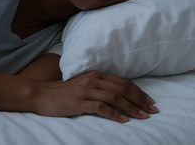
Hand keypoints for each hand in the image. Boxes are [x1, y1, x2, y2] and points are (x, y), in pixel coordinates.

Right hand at [34, 71, 157, 121]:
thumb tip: (121, 95)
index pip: (123, 82)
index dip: (138, 91)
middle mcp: (93, 80)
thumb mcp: (84, 85)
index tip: (150, 101)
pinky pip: (100, 107)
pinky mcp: (79, 102)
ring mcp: (86, 91)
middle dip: (139, 100)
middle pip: (122, 89)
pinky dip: (114, 114)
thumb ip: (100, 87)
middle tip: (152, 110)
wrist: (41, 95)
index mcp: (96, 74)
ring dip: (131, 107)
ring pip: (115, 97)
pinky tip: (123, 120)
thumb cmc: (64, 93)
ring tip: (142, 116)